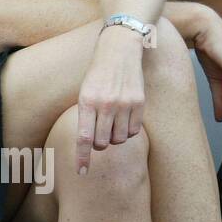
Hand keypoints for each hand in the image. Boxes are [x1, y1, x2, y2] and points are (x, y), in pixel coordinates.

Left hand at [75, 26, 147, 174]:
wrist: (120, 49)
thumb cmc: (99, 73)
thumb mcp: (85, 92)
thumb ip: (87, 116)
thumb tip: (90, 143)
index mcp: (87, 102)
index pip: (83, 138)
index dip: (82, 158)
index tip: (81, 173)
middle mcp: (105, 104)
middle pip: (103, 143)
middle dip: (101, 145)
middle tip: (101, 136)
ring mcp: (124, 103)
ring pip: (120, 139)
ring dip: (116, 138)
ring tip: (114, 124)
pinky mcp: (139, 102)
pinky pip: (134, 130)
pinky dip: (129, 131)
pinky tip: (125, 120)